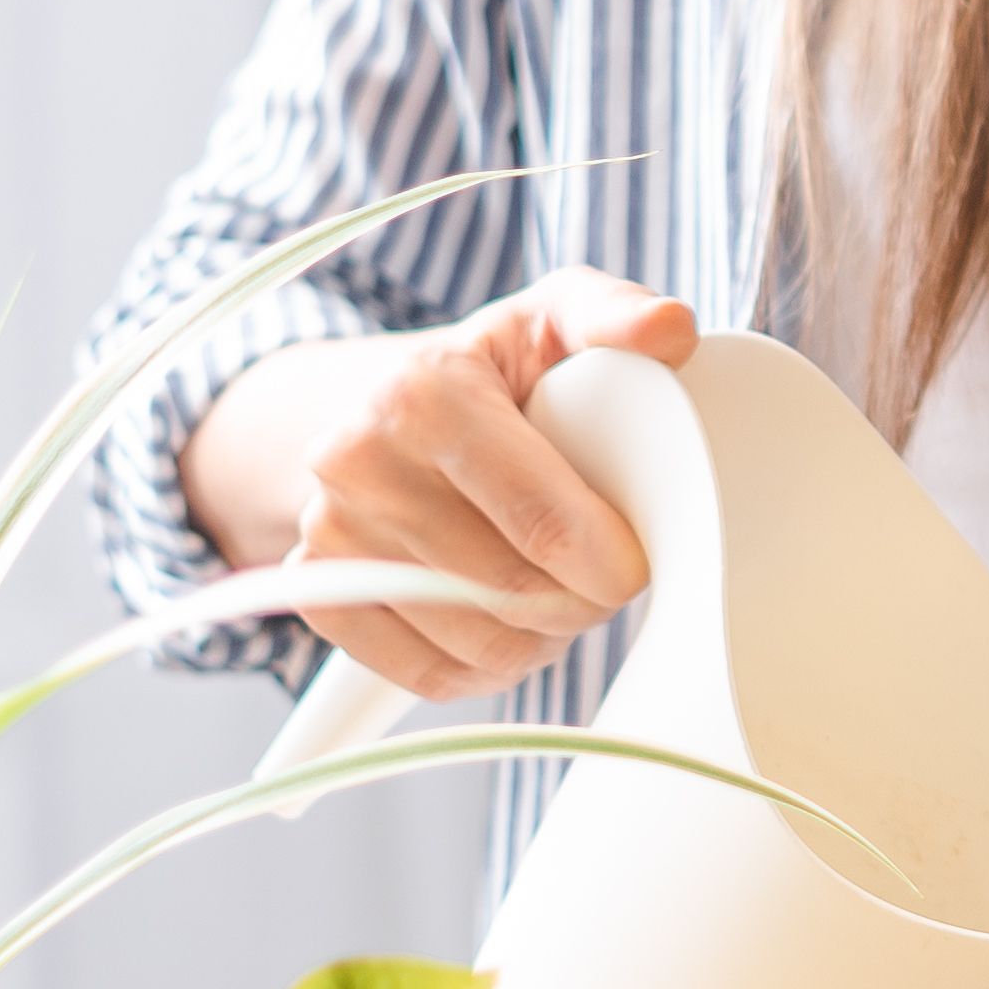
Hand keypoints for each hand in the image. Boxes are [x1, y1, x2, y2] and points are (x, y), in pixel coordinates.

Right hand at [179, 269, 698, 698]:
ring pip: (480, 643)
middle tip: (601, 574)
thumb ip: (615, 315)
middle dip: (583, 600)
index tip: (634, 558)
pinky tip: (505, 625)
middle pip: (516, 592)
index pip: (545, 523)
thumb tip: (670, 330)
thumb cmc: (485, 371)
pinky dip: (487, 668)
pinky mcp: (317, 592)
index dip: (612, 563)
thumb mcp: (549, 318)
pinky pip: (430, 674)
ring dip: (541, 638)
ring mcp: (329, 532)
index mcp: (424, 396)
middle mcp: (359, 463)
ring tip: (555, 591)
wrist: (371, 406)